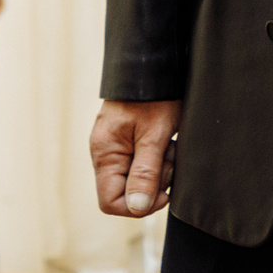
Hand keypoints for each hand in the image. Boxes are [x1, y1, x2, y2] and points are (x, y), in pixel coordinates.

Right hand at [90, 99, 179, 217]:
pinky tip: (166, 142)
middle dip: (152, 182)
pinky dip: (157, 158)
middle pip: (126, 191)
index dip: (137, 205)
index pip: (110, 202)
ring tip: (168, 145)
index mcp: (105, 153)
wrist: (153, 64)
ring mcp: (116, 147)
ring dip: (158, 169)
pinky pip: (142, 163)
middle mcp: (105, 153)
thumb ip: (145, 173)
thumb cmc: (154, 96)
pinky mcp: (127, 141)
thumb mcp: (154, 135)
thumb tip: (137, 208)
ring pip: (137, 178)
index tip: (162, 191)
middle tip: (167, 157)